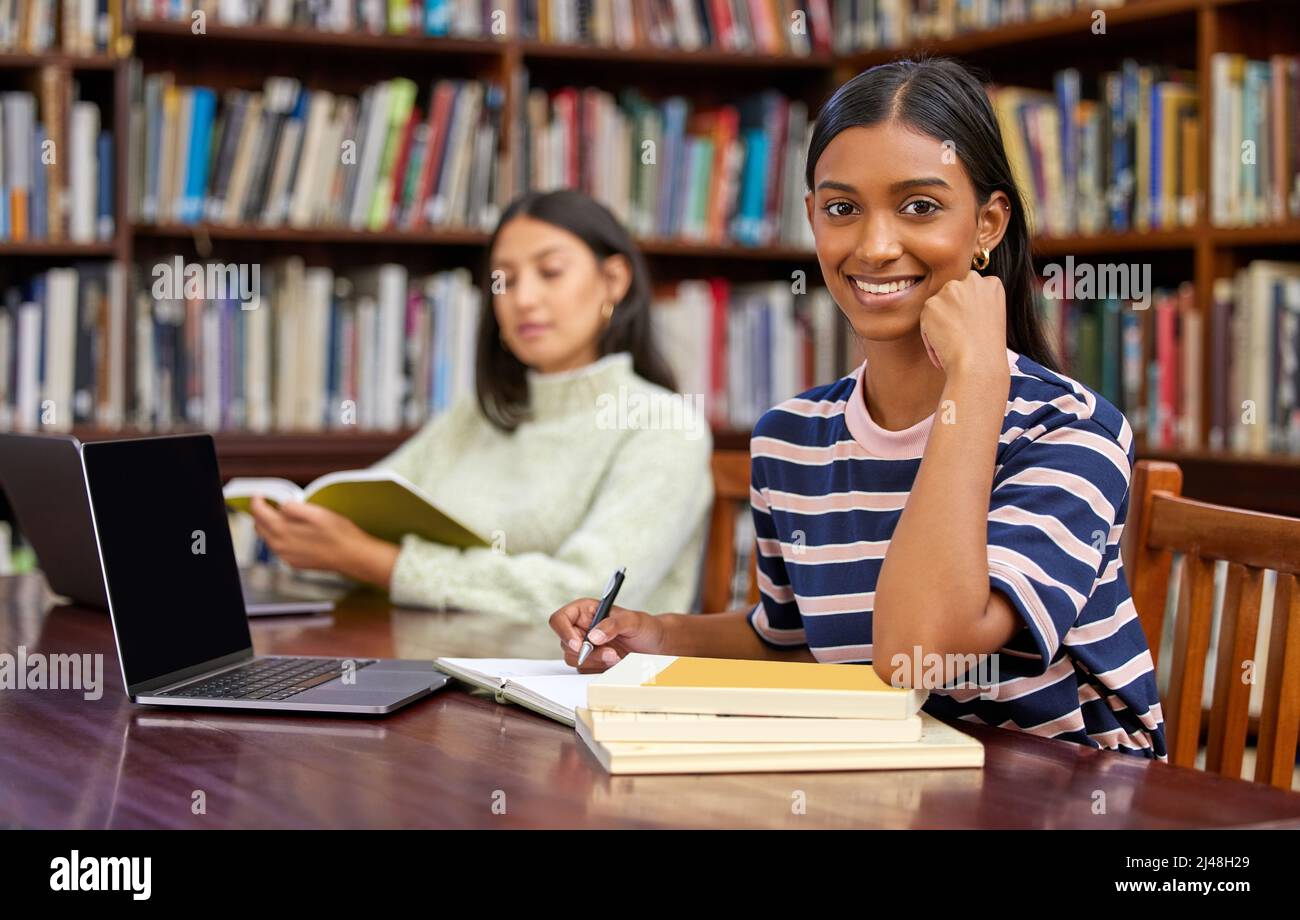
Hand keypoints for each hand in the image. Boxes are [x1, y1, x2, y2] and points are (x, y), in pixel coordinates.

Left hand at [249, 495, 397, 584]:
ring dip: (269, 526)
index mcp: (284, 531)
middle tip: (267, 503)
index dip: (257, 502)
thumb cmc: (339, 534)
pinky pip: (280, 548)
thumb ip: (294, 508)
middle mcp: (281, 546)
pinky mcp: (294, 563)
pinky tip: (293, 532)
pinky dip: (280, 537)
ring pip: (268, 539)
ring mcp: (287, 557)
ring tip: (280, 515)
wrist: (353, 556)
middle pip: (260, 528)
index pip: (259, 514)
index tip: (259, 495)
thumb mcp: (318, 512)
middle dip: (260, 514)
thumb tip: (282, 506)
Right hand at [548, 598, 672, 672]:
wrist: (656, 646)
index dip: (564, 632)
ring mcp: (584, 646)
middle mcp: (581, 628)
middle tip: (611, 653)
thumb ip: (613, 624)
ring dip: (595, 661)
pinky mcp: (591, 662)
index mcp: (585, 611)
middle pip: (566, 643)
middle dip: (588, 652)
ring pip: (574, 659)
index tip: (580, 644)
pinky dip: (599, 668)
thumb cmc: (645, 627)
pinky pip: (584, 670)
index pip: (560, 619)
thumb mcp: (633, 620)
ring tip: (617, 656)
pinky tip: (615, 662)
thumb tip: (592, 636)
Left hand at [919, 269, 1008, 378]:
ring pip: (938, 307)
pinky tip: (943, 347)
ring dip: (940, 323)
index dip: (969, 310)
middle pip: (953, 294)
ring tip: (953, 343)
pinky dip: (930, 336)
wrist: (978, 364)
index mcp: (992, 284)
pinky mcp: (931, 304)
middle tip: (960, 334)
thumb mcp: (993, 318)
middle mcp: (972, 281)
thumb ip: (977, 305)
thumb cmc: (987, 350)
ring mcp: (951, 290)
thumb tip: (958, 307)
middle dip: (952, 310)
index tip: (971, 326)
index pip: (972, 289)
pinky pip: (925, 321)